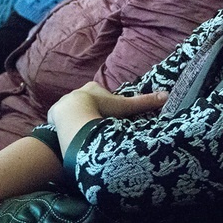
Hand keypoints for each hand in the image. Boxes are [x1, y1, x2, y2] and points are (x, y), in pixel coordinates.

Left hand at [49, 81, 167, 124]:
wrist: (74, 114)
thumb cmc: (100, 108)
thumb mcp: (124, 107)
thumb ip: (144, 102)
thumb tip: (166, 95)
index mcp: (94, 88)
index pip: (103, 96)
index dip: (107, 106)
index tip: (110, 115)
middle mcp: (78, 92)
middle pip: (87, 102)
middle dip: (91, 110)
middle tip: (97, 123)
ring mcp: (65, 102)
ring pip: (73, 111)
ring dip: (77, 119)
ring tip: (83, 131)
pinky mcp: (55, 113)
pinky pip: (61, 119)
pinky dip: (65, 126)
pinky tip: (68, 134)